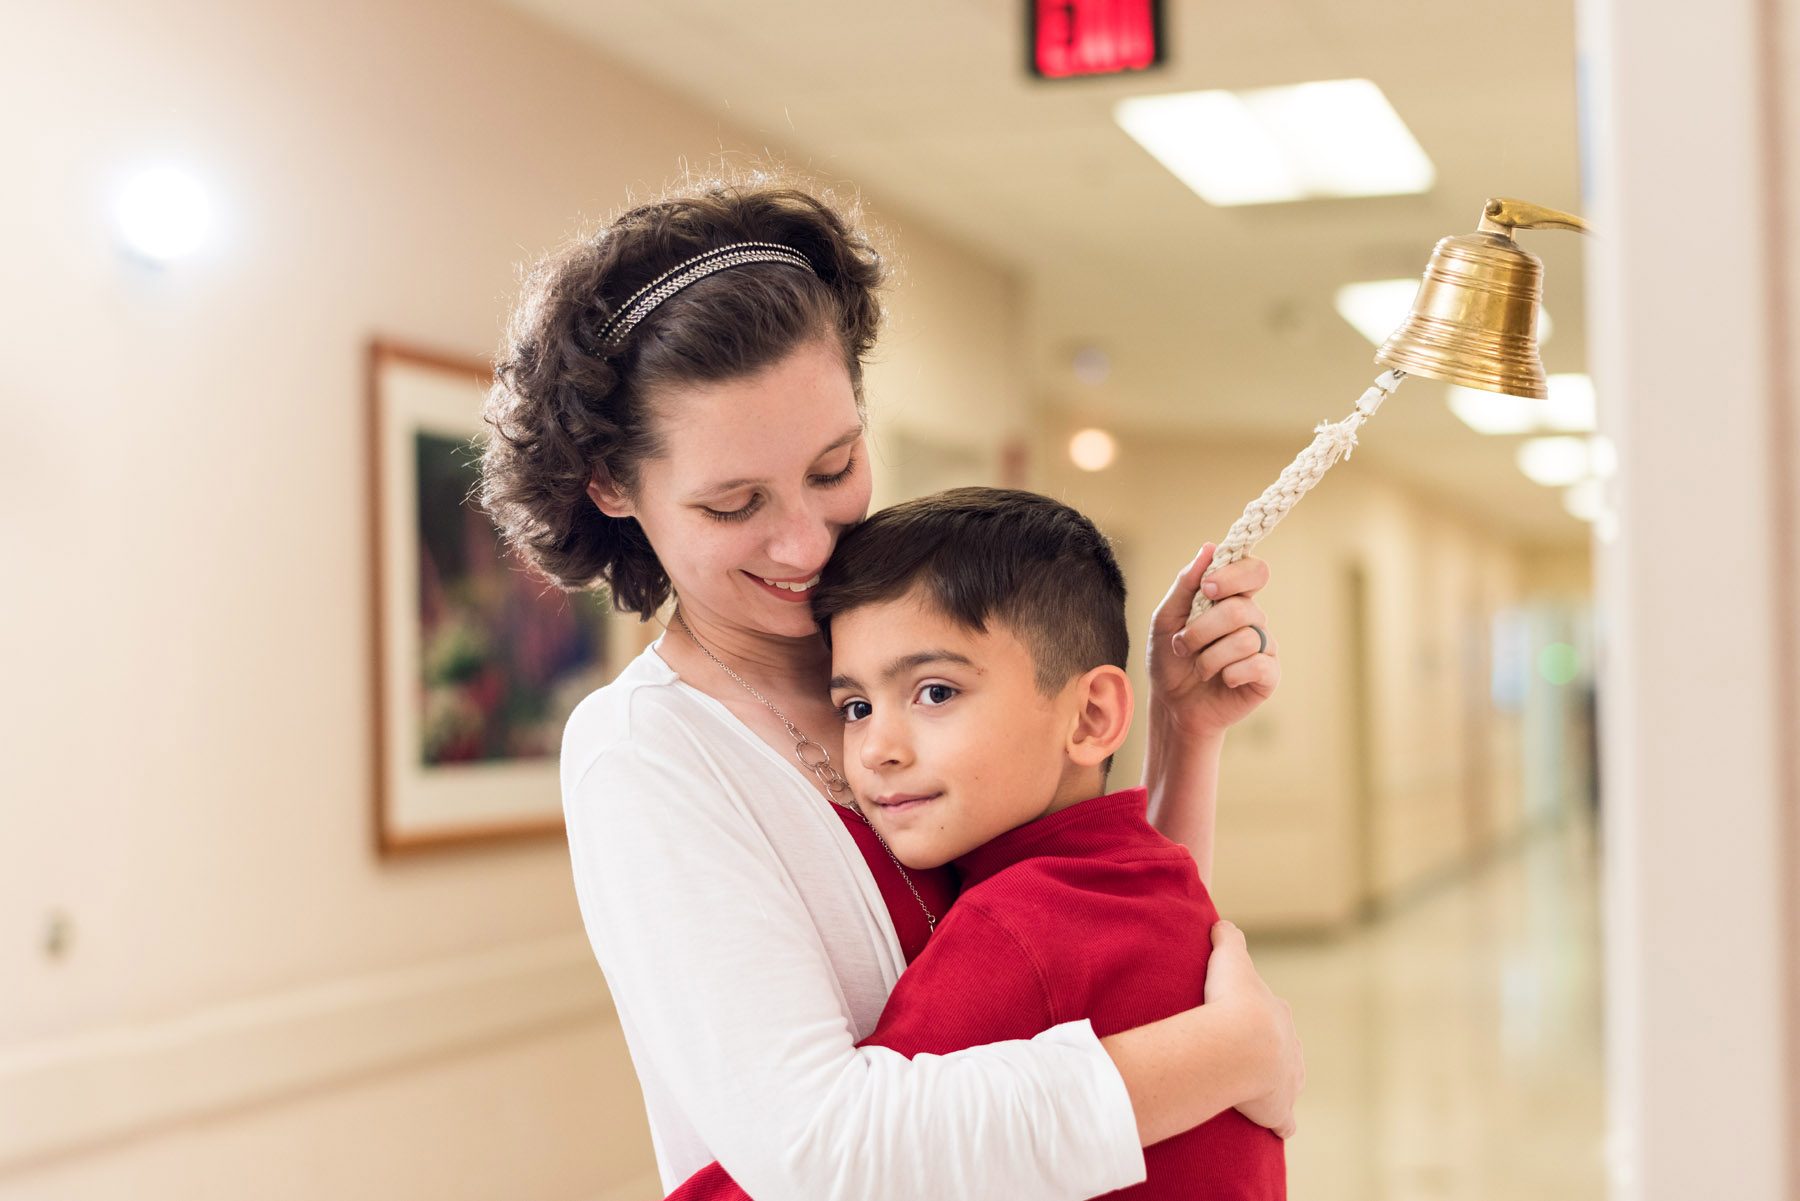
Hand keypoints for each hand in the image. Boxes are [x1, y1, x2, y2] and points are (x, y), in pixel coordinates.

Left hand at [1146, 544, 1279, 738]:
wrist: (1173, 705)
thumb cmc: (1170, 659)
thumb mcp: (1166, 618)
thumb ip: (1186, 584)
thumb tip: (1209, 548)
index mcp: (1231, 598)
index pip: (1254, 570)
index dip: (1234, 576)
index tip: (1207, 589)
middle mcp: (1252, 618)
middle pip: (1242, 608)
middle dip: (1203, 629)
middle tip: (1183, 644)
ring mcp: (1263, 646)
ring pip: (1245, 638)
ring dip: (1209, 657)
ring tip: (1198, 668)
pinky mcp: (1268, 675)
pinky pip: (1257, 665)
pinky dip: (1230, 673)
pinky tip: (1222, 680)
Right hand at [1204, 920, 1302, 1138]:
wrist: (1243, 1044)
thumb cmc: (1234, 1001)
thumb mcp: (1230, 958)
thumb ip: (1228, 937)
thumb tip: (1222, 923)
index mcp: (1278, 1015)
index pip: (1273, 1014)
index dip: (1258, 1018)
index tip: (1243, 1021)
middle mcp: (1290, 1047)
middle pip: (1283, 1050)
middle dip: (1269, 1053)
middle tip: (1243, 1058)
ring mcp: (1287, 1080)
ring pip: (1287, 1083)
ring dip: (1274, 1088)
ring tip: (1253, 1091)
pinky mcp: (1279, 1111)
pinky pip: (1284, 1122)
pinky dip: (1280, 1124)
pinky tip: (1276, 1129)